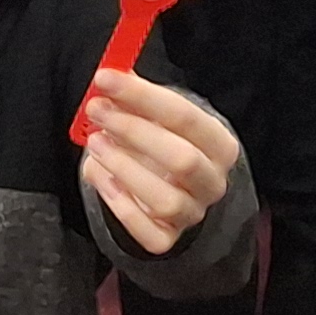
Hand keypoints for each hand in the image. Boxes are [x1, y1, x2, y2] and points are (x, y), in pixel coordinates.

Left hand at [77, 69, 240, 254]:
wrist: (175, 193)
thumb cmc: (163, 144)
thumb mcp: (159, 118)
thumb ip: (138, 98)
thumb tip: (112, 75)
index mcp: (219, 145)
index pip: (186, 117)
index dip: (143, 96)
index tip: (105, 79)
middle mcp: (213, 182)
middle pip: (182, 159)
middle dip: (134, 131)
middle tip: (97, 110)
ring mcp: (192, 214)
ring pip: (165, 199)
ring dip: (124, 167)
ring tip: (96, 142)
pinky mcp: (167, 239)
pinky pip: (146, 232)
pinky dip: (118, 204)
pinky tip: (99, 175)